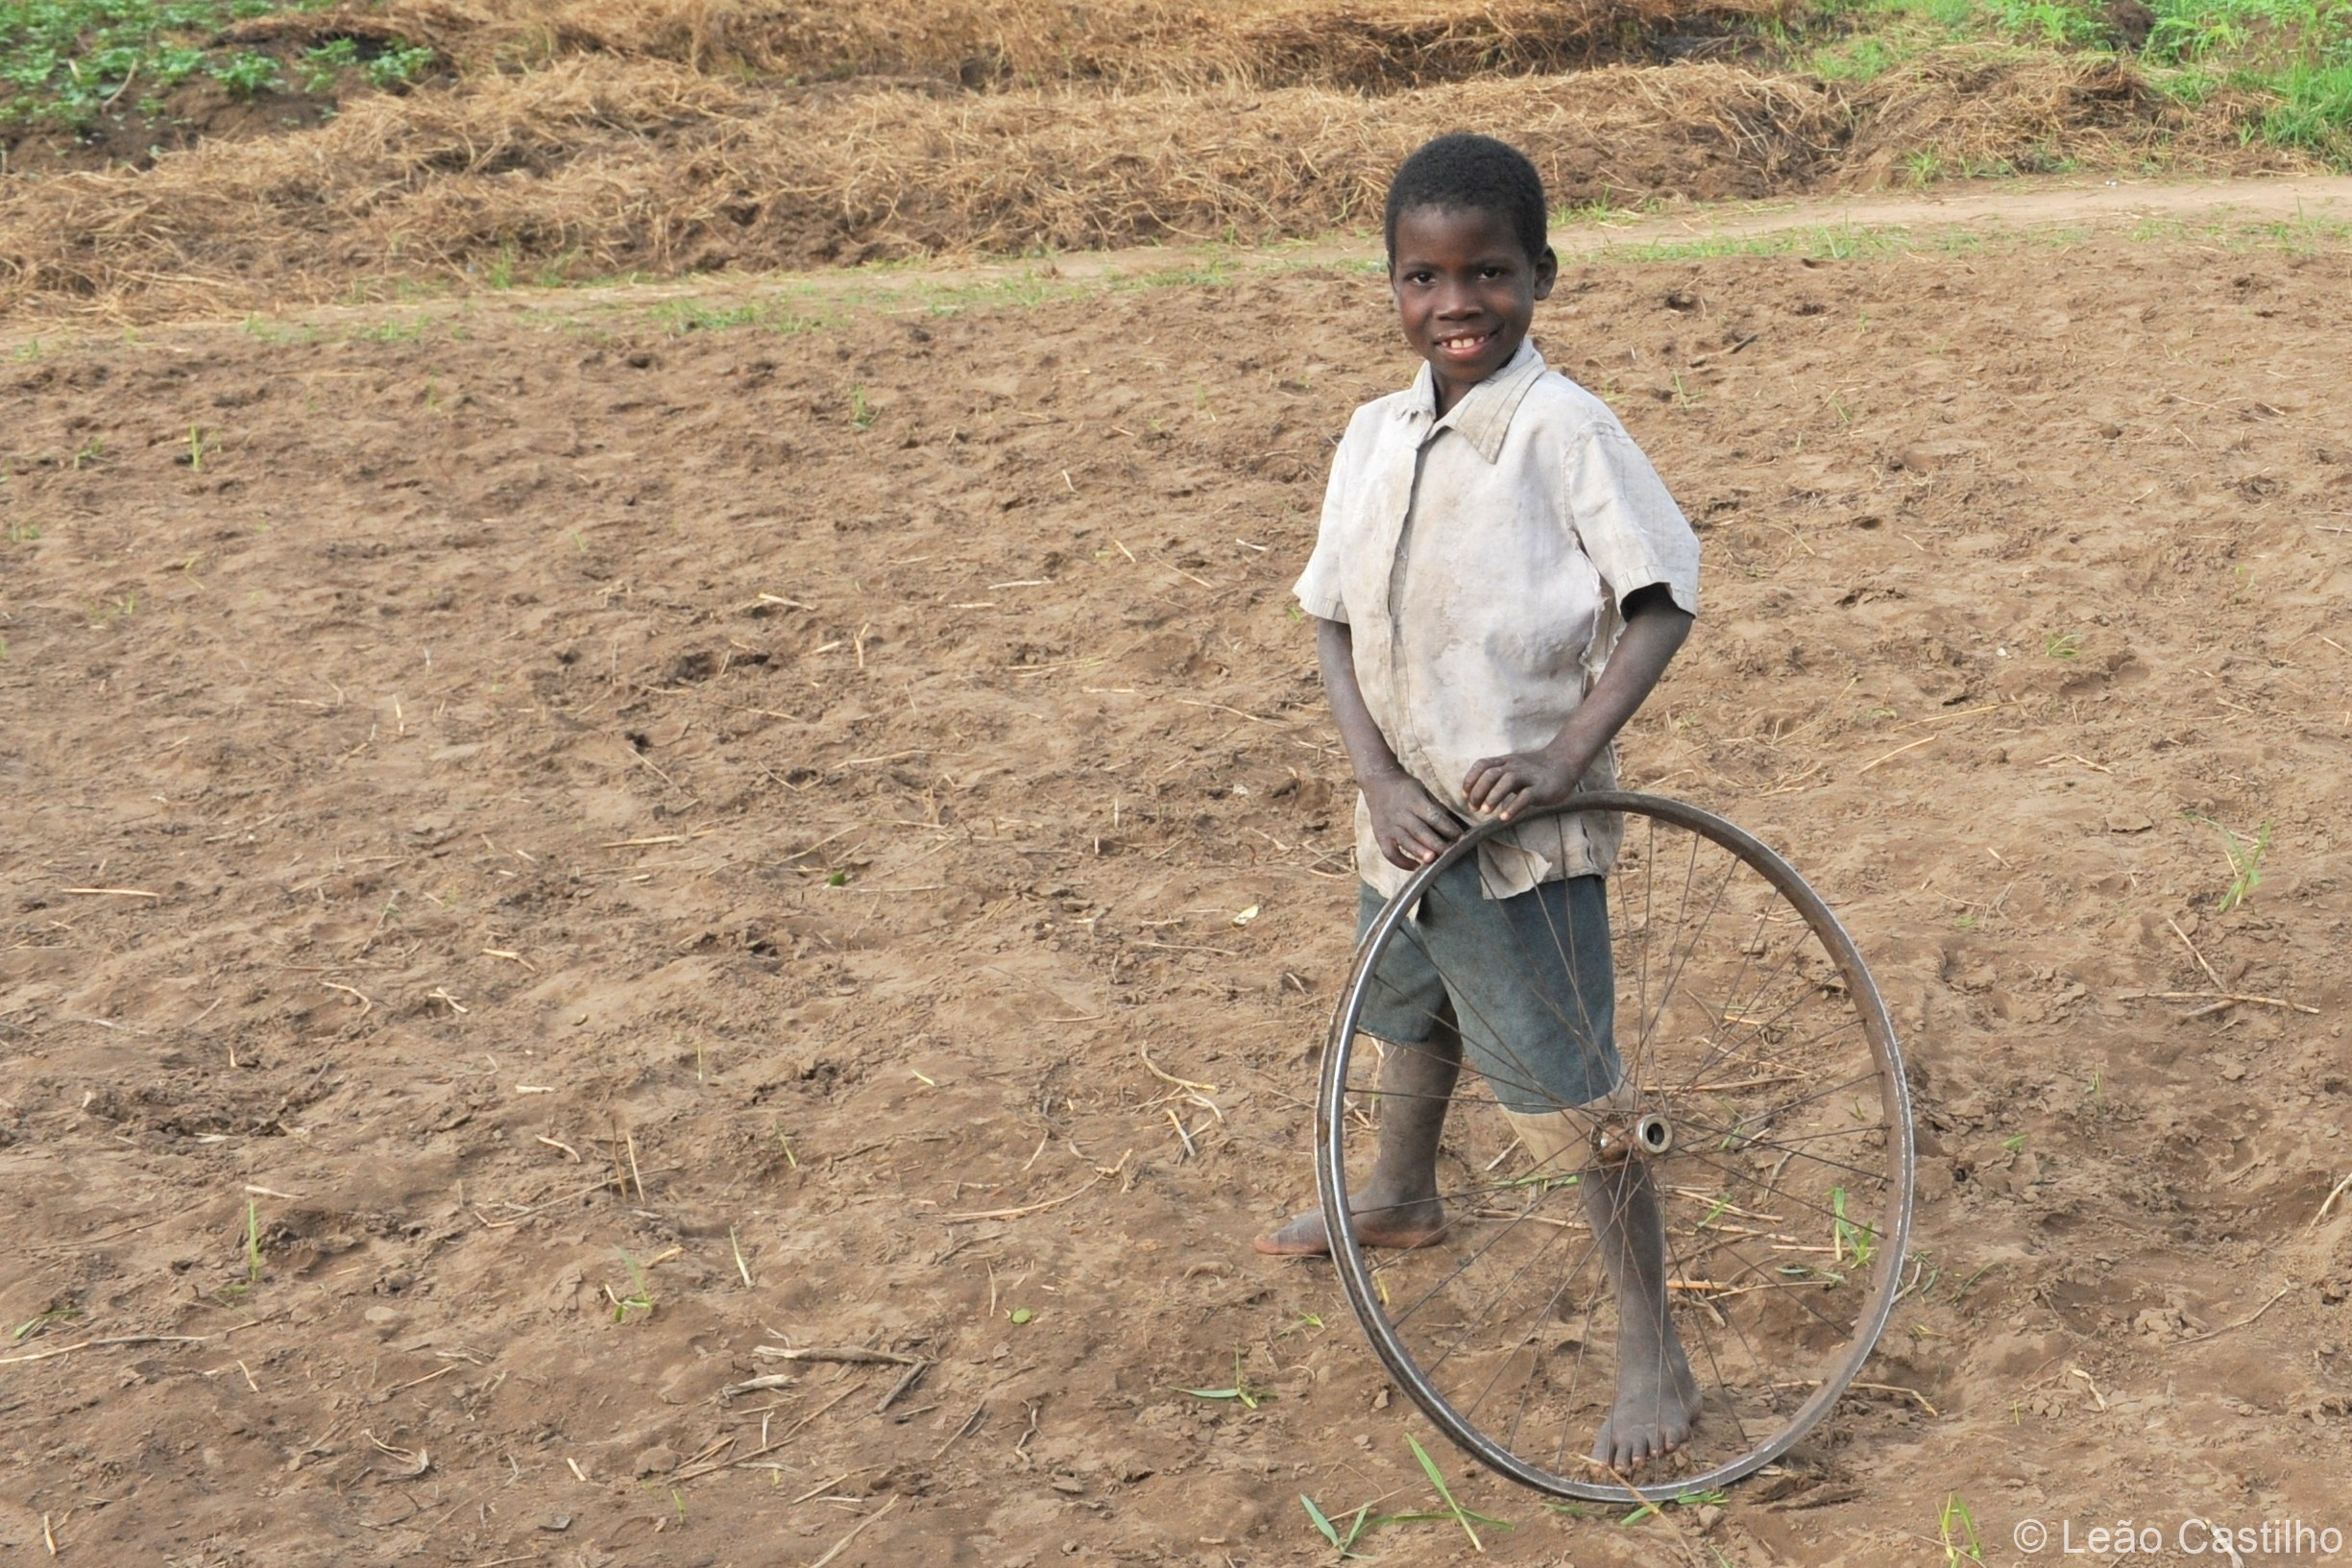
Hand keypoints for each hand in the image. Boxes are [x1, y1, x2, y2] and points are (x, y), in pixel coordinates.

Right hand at [1362, 769, 1462, 868]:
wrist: (1378, 782)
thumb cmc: (1406, 789)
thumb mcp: (1422, 790)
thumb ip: (1435, 808)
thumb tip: (1452, 828)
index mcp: (1414, 800)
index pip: (1434, 816)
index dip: (1448, 828)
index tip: (1461, 838)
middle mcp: (1401, 813)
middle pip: (1420, 831)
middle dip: (1435, 844)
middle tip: (1449, 854)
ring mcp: (1389, 826)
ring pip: (1405, 841)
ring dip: (1419, 852)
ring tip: (1432, 861)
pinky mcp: (1380, 835)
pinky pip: (1389, 852)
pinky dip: (1401, 862)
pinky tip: (1415, 866)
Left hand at [1463, 744, 1590, 821]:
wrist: (1564, 761)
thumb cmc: (1534, 770)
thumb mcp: (1513, 768)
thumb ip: (1497, 778)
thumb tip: (1475, 795)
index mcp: (1505, 761)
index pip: (1482, 765)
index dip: (1470, 779)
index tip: (1465, 796)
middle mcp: (1514, 766)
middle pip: (1490, 774)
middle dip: (1478, 791)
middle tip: (1474, 808)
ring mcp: (1529, 776)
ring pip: (1506, 781)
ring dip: (1492, 797)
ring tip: (1485, 812)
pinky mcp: (1541, 788)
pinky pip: (1525, 796)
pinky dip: (1513, 807)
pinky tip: (1504, 817)